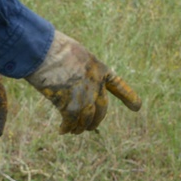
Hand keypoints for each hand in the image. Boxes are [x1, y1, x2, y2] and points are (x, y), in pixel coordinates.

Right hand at [26, 31, 141, 133]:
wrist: (43, 51)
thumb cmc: (53, 48)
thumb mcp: (74, 55)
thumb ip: (79, 71)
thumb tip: (72, 83)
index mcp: (100, 69)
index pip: (118, 84)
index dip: (128, 96)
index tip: (137, 107)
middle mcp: (96, 85)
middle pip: (101, 110)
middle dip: (95, 121)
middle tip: (88, 128)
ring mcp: (85, 96)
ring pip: (87, 120)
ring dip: (80, 127)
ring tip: (74, 131)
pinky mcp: (70, 105)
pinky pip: (71, 122)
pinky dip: (67, 128)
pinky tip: (62, 130)